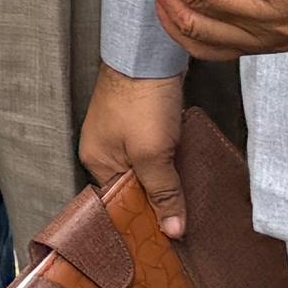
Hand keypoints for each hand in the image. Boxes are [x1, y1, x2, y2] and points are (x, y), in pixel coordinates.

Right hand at [79, 63, 190, 238]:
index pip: (121, 202)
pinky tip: (186, 162)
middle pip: (134, 187)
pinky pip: (156, 150)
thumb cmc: (141, 99)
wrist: (148, 52)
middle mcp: (106, 149)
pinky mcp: (140, 119)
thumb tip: (172, 231)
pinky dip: (171, 158)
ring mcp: (123, 132)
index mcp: (97, 162)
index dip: (145, 217)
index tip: (170, 234)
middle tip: (185, 216)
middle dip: (158, 198)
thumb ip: (163, 193)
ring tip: (189, 191)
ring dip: (168, 177)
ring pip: (148, 169)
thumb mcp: (152, 154)